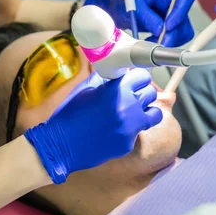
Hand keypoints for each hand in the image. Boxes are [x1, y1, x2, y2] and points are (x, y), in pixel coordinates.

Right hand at [24, 69, 162, 183]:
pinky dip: (131, 129)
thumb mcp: (85, 88)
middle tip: (131, 96)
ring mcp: (131, 127)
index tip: (133, 81)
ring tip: (132, 113)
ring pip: (154, 113)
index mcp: (117, 89)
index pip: (143, 76)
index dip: (138, 78)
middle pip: (151, 93)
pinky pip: (139, 131)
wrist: (61, 144)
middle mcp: (129, 106)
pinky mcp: (129, 143)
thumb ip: (105, 77)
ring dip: (146, 111)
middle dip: (142, 92)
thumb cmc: (69, 114)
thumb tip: (118, 71)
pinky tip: (115, 129)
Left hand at [84, 0, 194, 46]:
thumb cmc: (125, 3)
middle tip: (159, 43)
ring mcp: (174, 14)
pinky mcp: (173, 26)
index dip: (180, 12)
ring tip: (151, 42)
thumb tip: (160, 30)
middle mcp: (173, 1)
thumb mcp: (133, 7)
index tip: (168, 26)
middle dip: (173, 33)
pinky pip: (178, 37)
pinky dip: (167, 43)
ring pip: (183, 30)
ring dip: (169, 40)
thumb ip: (147, 17)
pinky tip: (153, 41)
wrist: (120, 10)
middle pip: (184, 18)